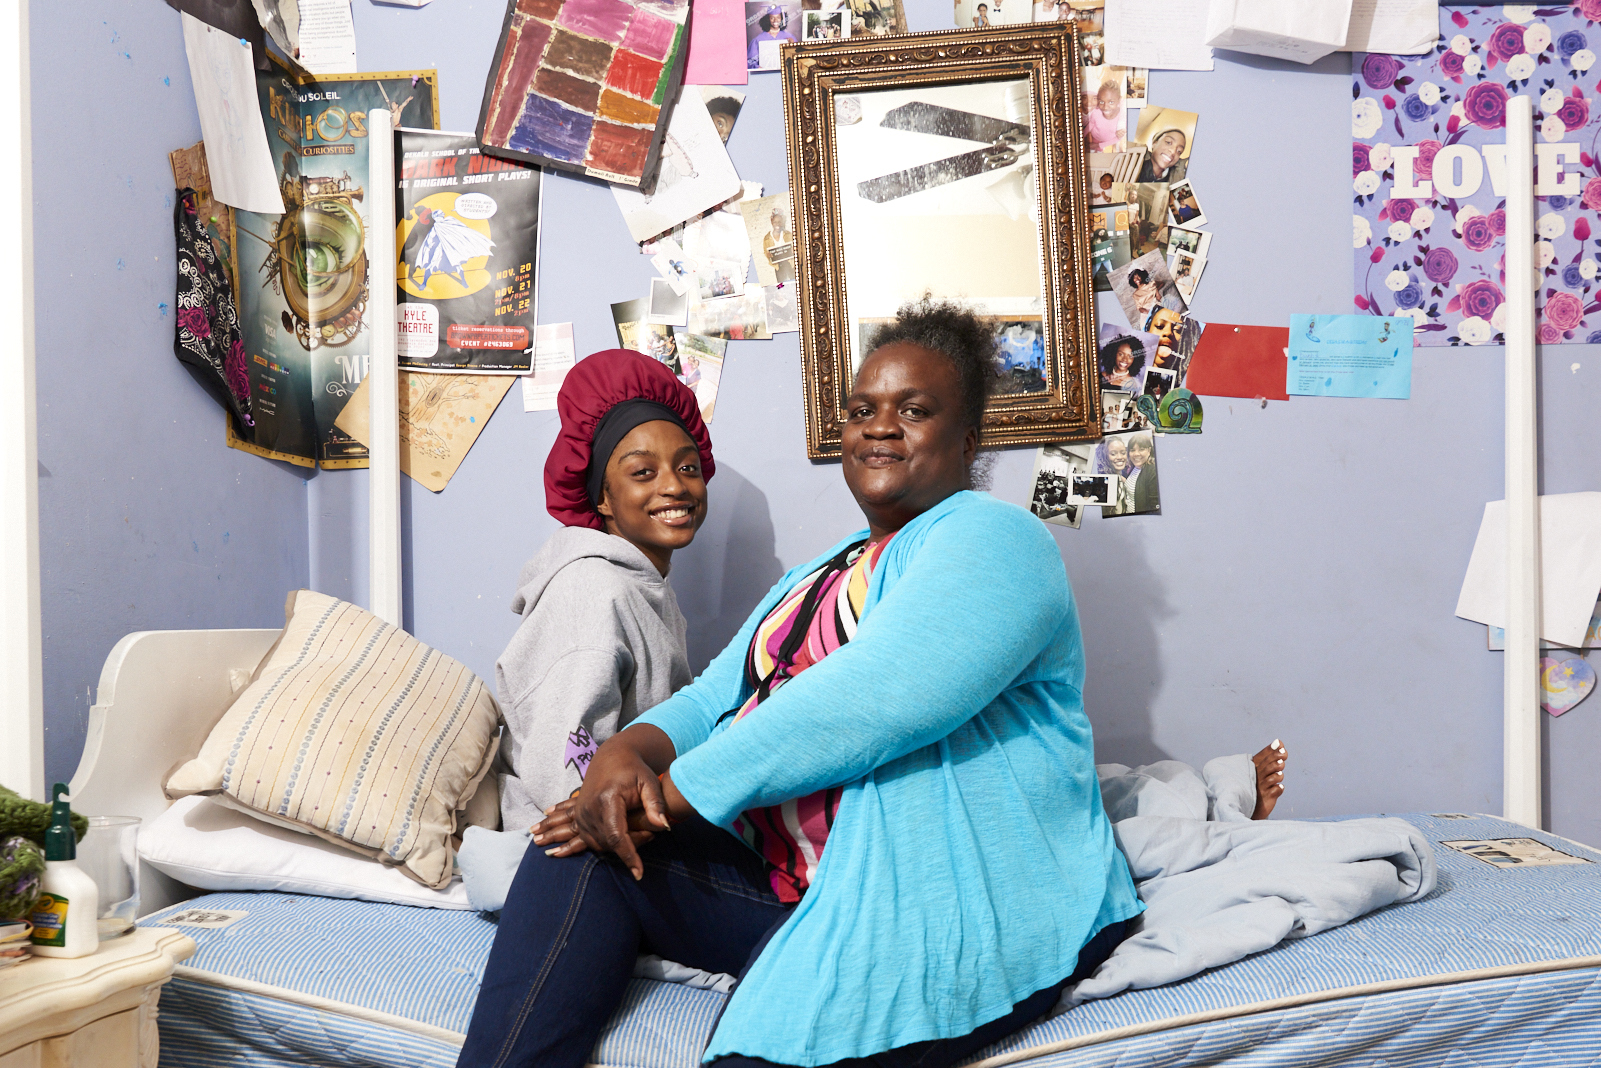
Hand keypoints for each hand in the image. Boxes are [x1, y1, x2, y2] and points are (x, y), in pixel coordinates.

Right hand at [553, 725, 677, 879]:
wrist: (612, 757)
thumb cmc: (634, 769)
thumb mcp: (649, 781)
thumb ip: (656, 803)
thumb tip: (664, 826)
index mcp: (606, 799)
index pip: (617, 836)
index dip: (629, 855)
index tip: (639, 873)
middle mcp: (589, 809)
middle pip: (609, 843)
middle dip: (631, 847)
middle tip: (651, 836)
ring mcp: (581, 814)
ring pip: (599, 845)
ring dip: (619, 846)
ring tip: (640, 834)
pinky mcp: (579, 817)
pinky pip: (591, 841)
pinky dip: (607, 843)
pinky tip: (624, 836)